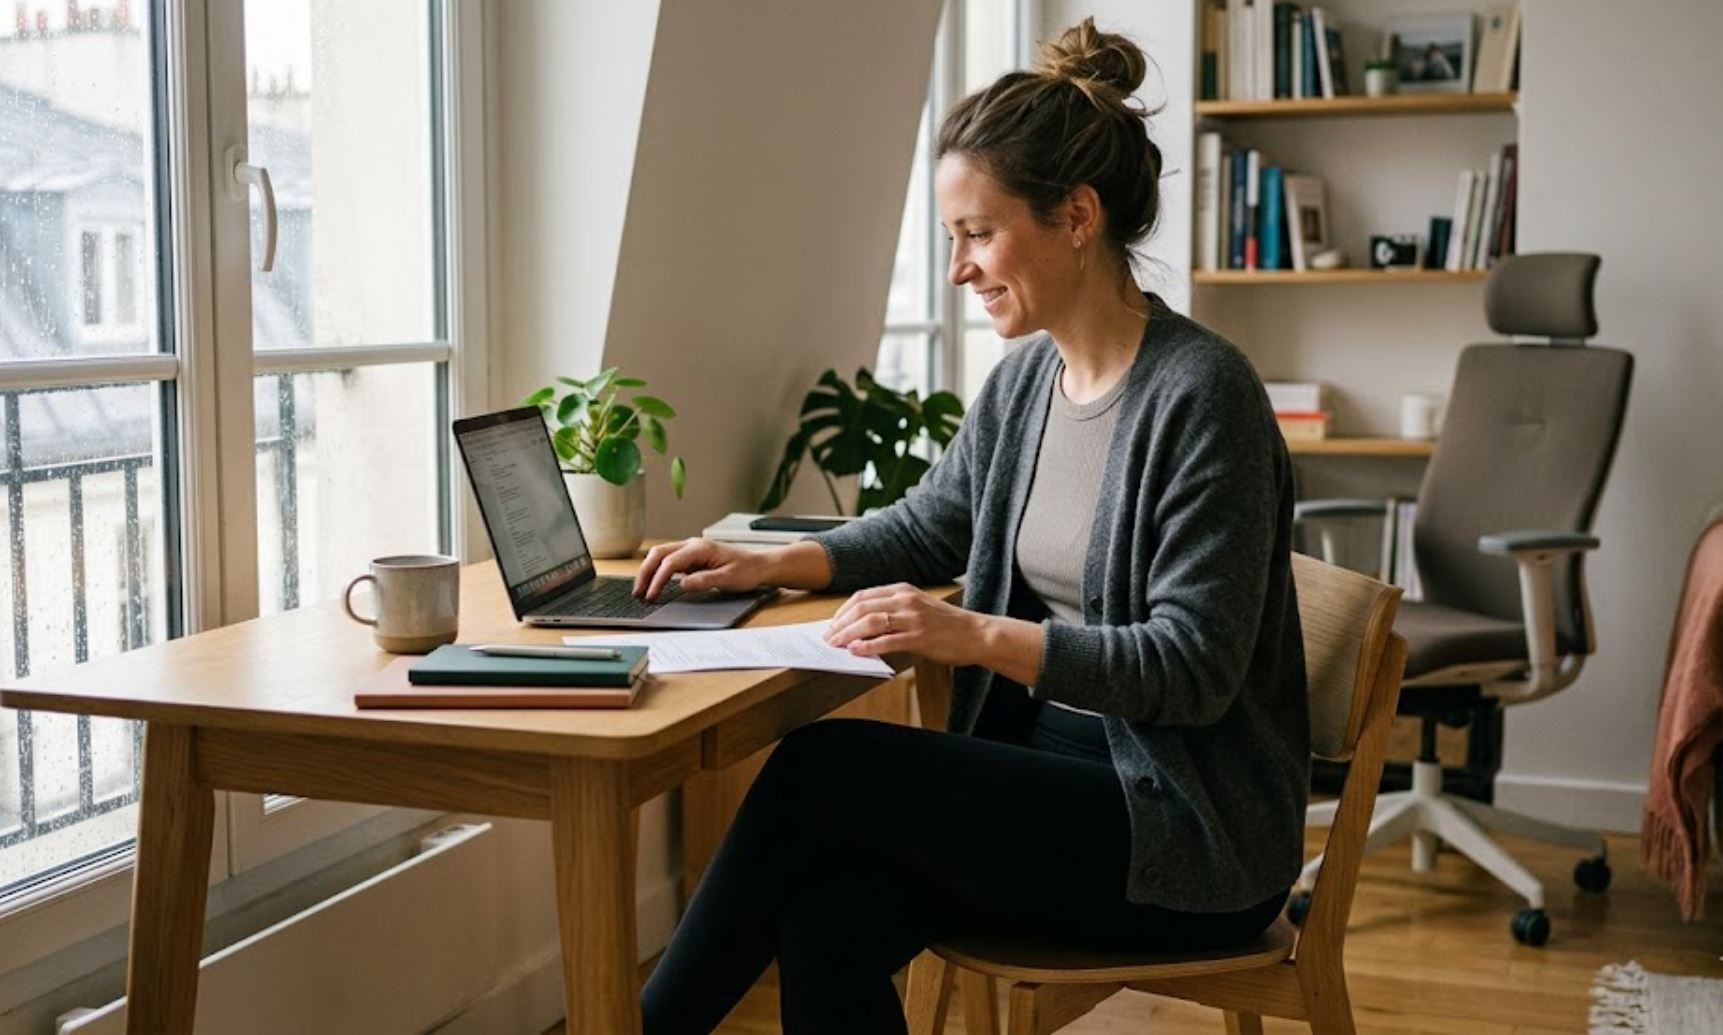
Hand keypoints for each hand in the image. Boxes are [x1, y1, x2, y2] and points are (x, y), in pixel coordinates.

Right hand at [633, 538, 767, 600]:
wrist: (758, 565)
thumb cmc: (746, 570)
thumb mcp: (728, 578)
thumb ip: (704, 580)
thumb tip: (682, 584)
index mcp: (700, 548)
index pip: (670, 562)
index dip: (658, 579)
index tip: (652, 595)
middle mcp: (692, 545)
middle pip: (659, 554)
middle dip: (645, 572)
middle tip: (638, 592)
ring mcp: (691, 550)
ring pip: (661, 556)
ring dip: (649, 571)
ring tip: (642, 589)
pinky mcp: (691, 557)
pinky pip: (669, 561)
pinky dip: (658, 571)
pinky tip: (654, 584)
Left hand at [823, 583, 982, 666]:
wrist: (976, 634)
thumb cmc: (946, 624)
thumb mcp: (918, 607)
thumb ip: (893, 611)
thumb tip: (862, 625)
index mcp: (903, 590)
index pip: (863, 596)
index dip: (843, 611)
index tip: (832, 624)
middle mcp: (906, 600)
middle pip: (862, 607)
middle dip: (840, 623)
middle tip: (829, 638)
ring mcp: (913, 618)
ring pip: (870, 622)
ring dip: (848, 634)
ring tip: (836, 645)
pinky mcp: (919, 637)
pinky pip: (887, 641)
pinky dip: (867, 646)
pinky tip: (856, 651)